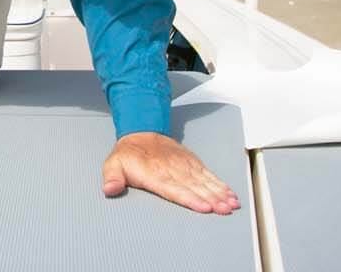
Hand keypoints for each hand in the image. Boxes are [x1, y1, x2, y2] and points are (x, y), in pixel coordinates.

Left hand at [101, 132, 240, 213]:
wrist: (140, 131)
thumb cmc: (128, 154)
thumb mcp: (113, 164)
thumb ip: (112, 178)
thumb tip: (109, 189)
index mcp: (153, 173)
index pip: (174, 188)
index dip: (189, 198)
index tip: (203, 207)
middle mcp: (172, 169)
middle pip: (194, 187)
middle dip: (211, 199)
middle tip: (224, 210)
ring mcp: (184, 166)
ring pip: (204, 181)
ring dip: (219, 193)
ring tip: (231, 205)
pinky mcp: (192, 163)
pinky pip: (208, 174)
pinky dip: (220, 184)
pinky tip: (230, 194)